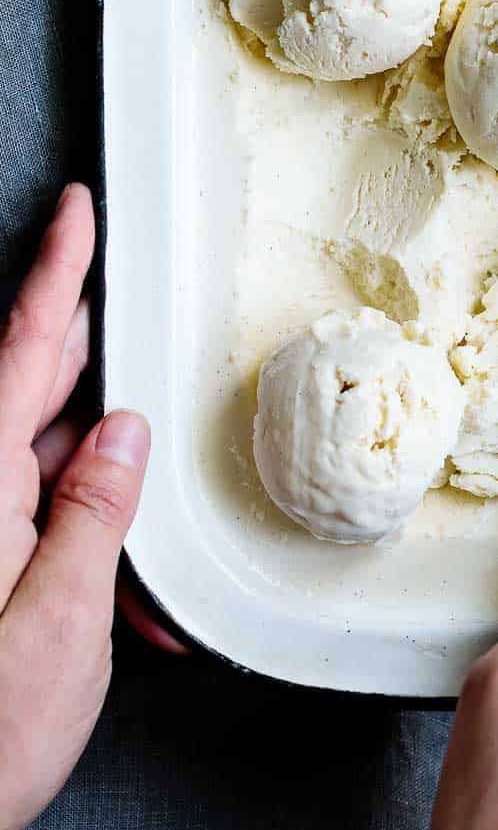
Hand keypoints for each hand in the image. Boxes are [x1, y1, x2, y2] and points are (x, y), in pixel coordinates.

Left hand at [0, 184, 150, 829]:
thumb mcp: (62, 620)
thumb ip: (95, 512)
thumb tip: (120, 432)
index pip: (21, 346)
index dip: (56, 271)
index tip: (74, 209)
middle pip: (23, 395)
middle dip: (77, 362)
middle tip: (113, 311)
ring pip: (31, 469)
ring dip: (92, 486)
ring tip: (143, 531)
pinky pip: (23, 526)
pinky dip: (75, 542)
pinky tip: (123, 597)